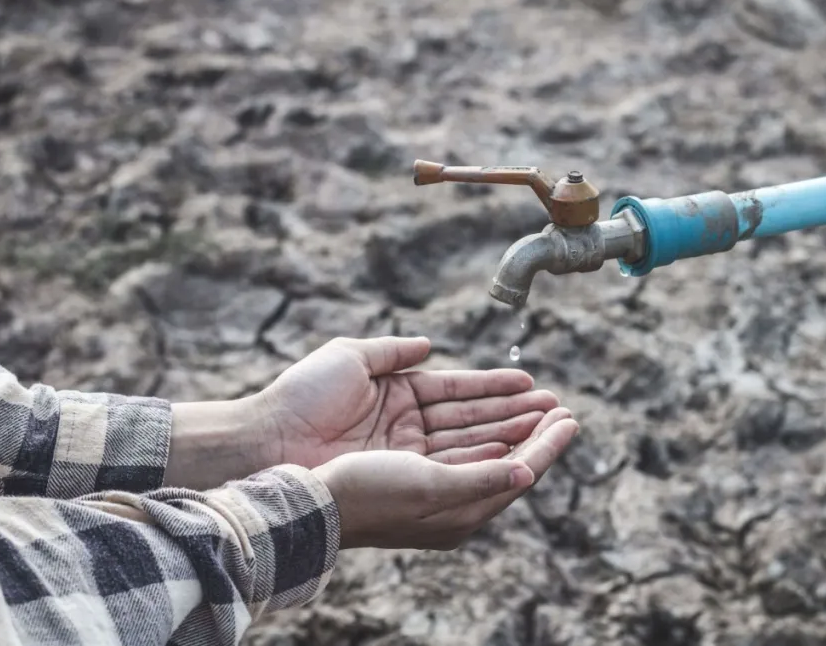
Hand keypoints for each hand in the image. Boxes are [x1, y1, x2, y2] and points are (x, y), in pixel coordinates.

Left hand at [257, 336, 558, 468]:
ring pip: (474, 445)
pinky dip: (491, 461)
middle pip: (475, 421)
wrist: (268, 441)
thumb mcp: (350, 358)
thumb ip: (393, 351)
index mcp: (399, 397)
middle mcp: (409, 429)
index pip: (459, 391)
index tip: (530, 382)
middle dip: (517, 414)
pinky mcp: (408, 481)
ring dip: (515, 435)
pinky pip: (458, 469)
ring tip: (553, 424)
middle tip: (557, 407)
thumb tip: (429, 344)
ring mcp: (409, 457)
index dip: (496, 387)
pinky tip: (523, 451)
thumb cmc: (301, 396)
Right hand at [313, 407, 578, 549]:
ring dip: (511, 423)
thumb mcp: (431, 487)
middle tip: (562, 405)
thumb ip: (482, 479)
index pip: (519, 472)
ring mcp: (431, 481)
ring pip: (484, 446)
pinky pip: (459, 443)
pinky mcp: (412, 464)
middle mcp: (451, 500)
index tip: (572, 418)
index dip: (547, 444)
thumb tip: (528, 471)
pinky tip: (494, 416)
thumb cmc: (369, 495)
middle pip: (507, 458)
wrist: (311, 499)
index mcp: (461, 513)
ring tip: (539, 401)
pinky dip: (481, 427)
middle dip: (535, 430)